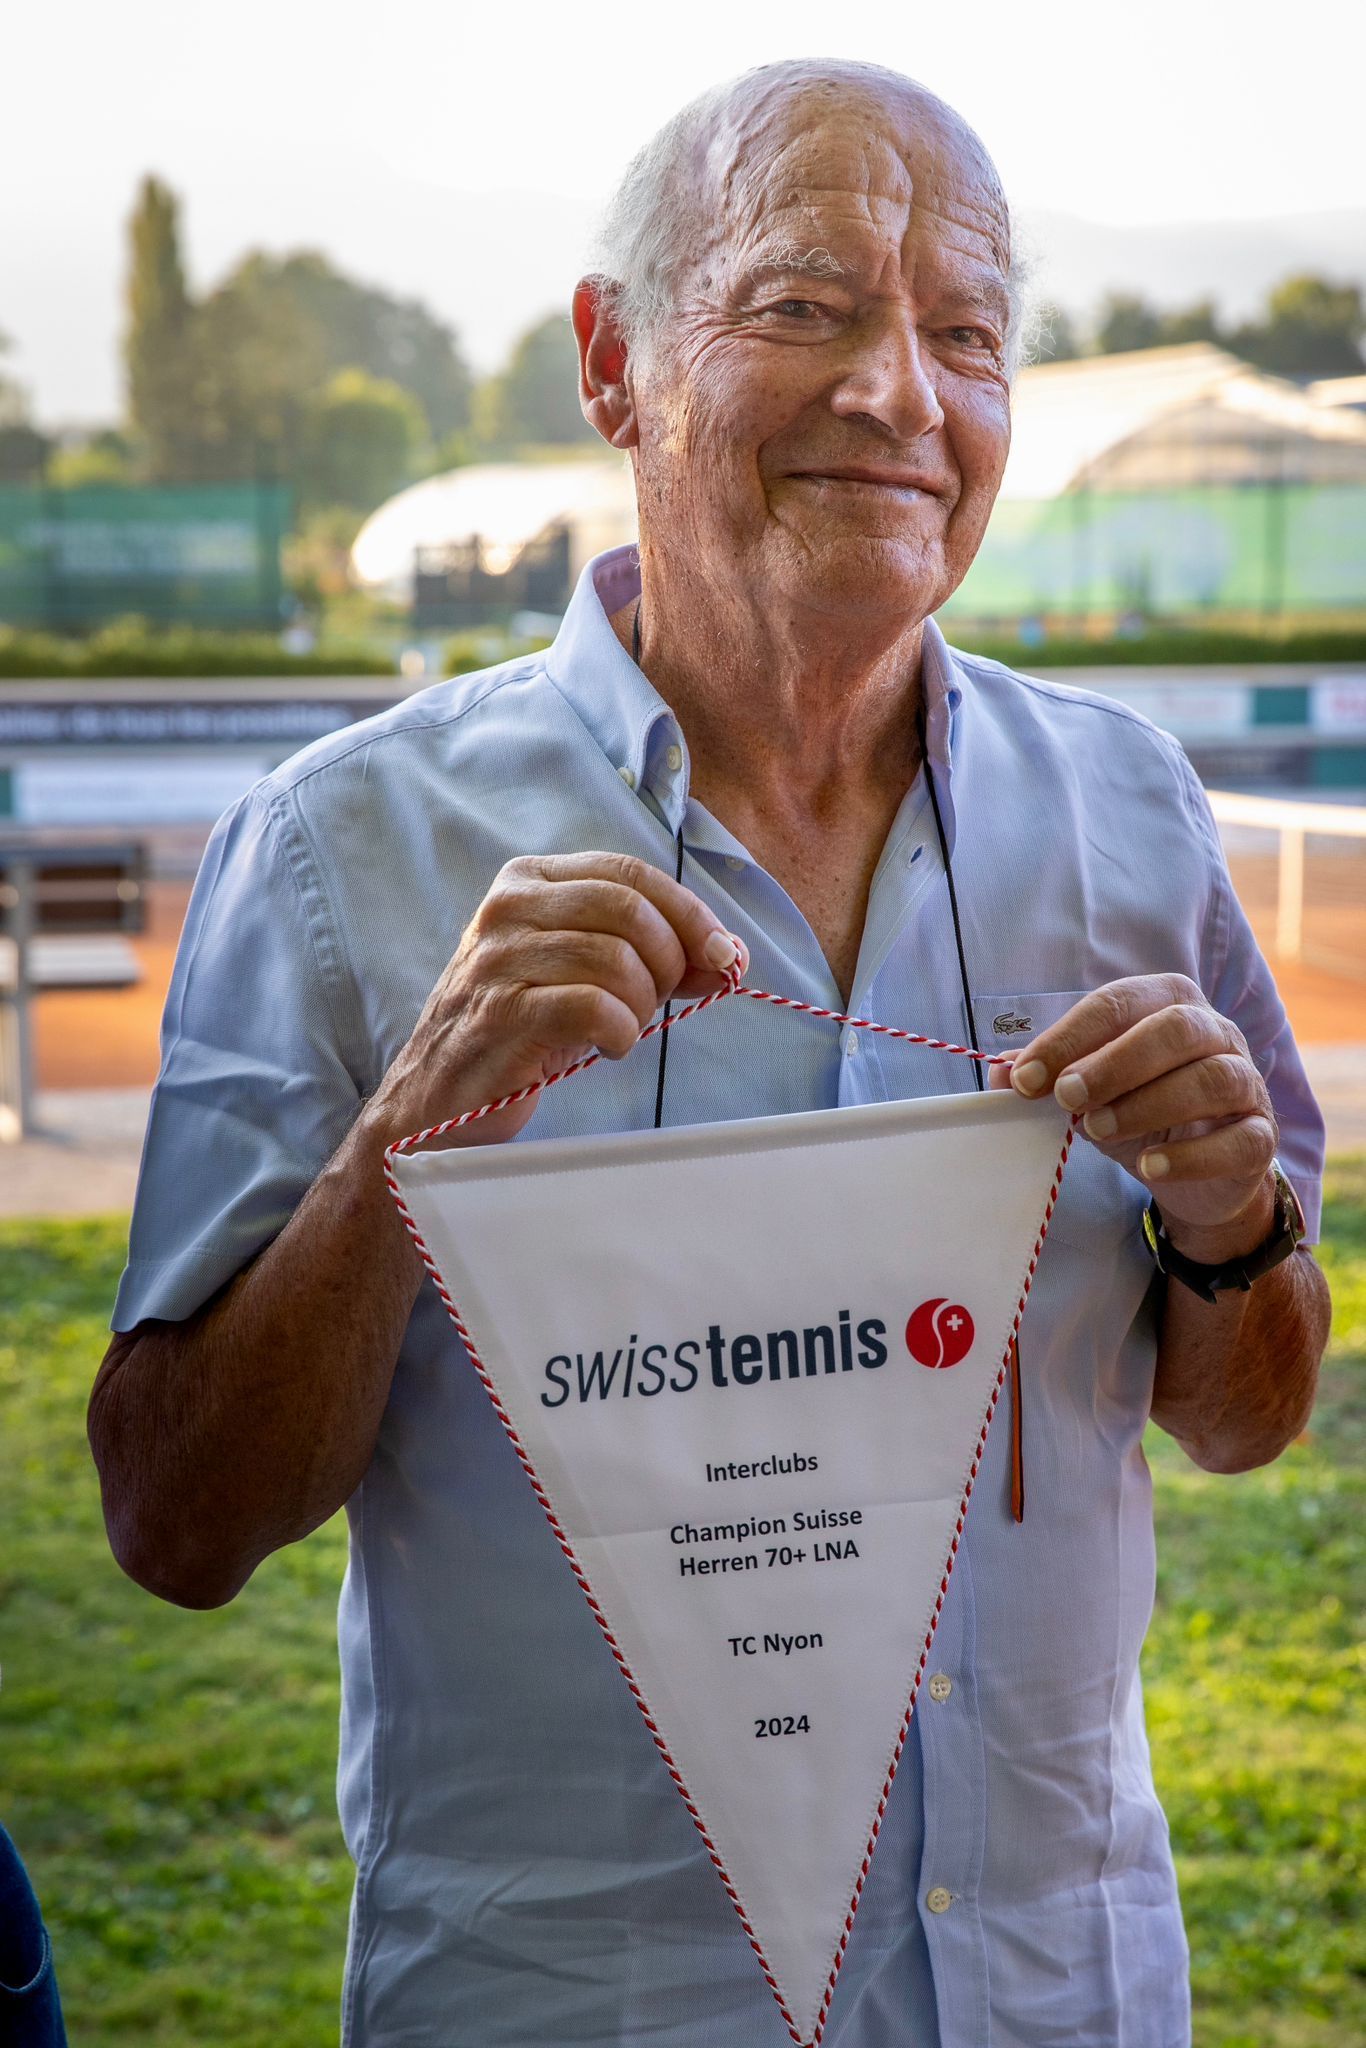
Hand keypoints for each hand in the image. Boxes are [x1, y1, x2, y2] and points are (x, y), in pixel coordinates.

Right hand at [366, 852, 746, 1147]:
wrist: (436, 1098)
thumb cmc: (518, 1031)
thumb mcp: (584, 975)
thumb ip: (652, 956)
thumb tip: (731, 956)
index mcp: (529, 880)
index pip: (630, 873)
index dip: (689, 914)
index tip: (723, 955)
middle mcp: (508, 908)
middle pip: (629, 910)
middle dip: (670, 960)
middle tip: (663, 1001)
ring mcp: (498, 958)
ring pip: (615, 958)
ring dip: (642, 1004)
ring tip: (625, 1028)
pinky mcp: (500, 1012)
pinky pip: (593, 1007)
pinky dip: (620, 1032)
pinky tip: (608, 1047)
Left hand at [996, 974, 1277, 1245]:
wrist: (1195, 1174)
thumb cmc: (1137, 1112)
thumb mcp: (1086, 1091)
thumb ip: (1046, 1076)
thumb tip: (998, 1072)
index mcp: (1169, 1004)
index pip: (1119, 1003)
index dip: (1069, 1038)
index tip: (1025, 1078)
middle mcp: (1216, 1034)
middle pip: (1176, 1029)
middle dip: (1114, 1062)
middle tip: (1066, 1097)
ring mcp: (1247, 1084)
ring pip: (1212, 1079)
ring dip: (1148, 1104)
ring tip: (1097, 1131)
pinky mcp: (1261, 1138)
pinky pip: (1241, 1139)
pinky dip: (1192, 1155)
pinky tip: (1149, 1168)